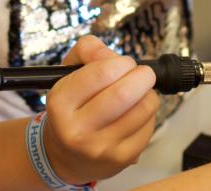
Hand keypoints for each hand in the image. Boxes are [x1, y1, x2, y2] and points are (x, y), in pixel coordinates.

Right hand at [41, 36, 159, 183]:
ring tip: (141, 92)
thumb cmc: (71, 107)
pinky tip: (138, 112)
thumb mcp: (67, 74)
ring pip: (142, 110)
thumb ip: (88, 51)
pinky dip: (149, 114)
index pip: (101, 73)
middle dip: (142, 76)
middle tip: (143, 73)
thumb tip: (115, 55)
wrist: (66, 155)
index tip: (125, 63)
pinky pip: (149, 127)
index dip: (121, 62)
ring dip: (148, 94)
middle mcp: (77, 130)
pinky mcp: (122, 160)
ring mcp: (101, 148)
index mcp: (60, 103)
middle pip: (124, 94)